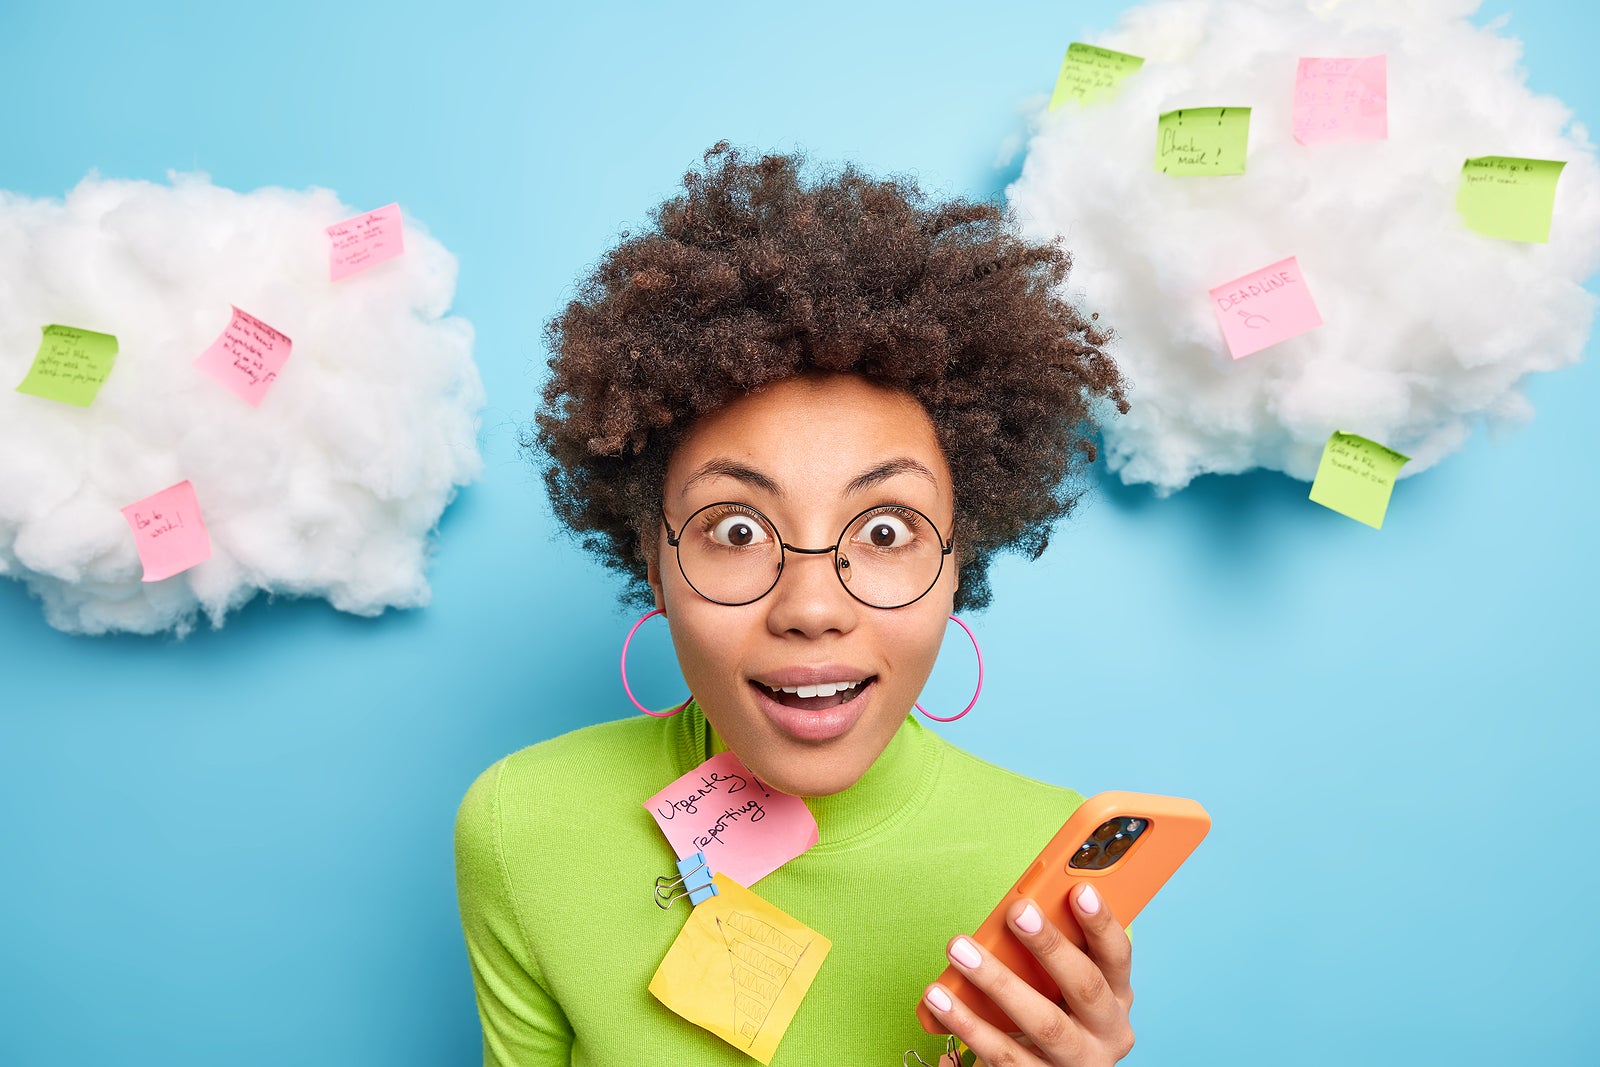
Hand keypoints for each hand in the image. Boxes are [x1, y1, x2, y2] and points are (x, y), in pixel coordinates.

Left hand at [921, 884, 1134, 1065]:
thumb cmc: (1056, 1009)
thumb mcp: (1068, 982)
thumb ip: (1058, 948)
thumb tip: (1025, 904)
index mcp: (1117, 996)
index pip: (1118, 956)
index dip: (1101, 923)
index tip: (1079, 890)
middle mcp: (1105, 1033)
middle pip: (1084, 988)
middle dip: (1050, 946)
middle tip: (1015, 912)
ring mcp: (1074, 1063)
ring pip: (1041, 1023)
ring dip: (997, 982)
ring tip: (959, 950)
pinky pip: (1002, 1054)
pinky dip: (967, 1024)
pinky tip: (939, 999)